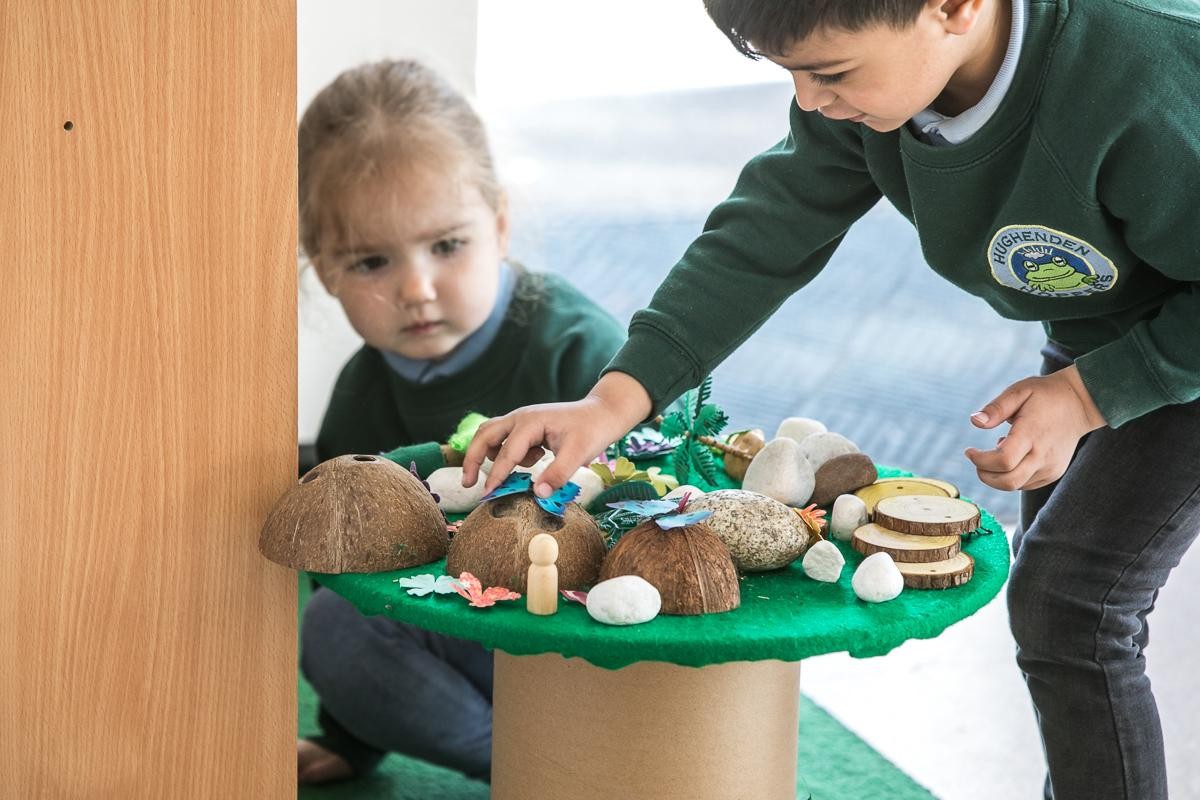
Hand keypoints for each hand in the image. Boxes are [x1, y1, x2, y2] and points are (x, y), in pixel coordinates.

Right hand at [462, 372, 652, 496]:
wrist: (602, 412)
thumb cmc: (591, 430)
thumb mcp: (578, 454)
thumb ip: (557, 474)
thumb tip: (537, 494)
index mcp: (530, 422)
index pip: (506, 453)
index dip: (495, 476)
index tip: (485, 495)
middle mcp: (520, 417)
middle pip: (484, 435)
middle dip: (472, 459)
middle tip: (468, 484)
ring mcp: (521, 419)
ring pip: (490, 434)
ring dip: (486, 454)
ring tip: (495, 478)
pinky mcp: (526, 425)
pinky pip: (505, 439)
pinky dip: (507, 453)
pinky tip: (532, 462)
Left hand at [965, 364, 1106, 490]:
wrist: (1080, 403)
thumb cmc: (1046, 395)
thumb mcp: (1019, 391)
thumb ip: (996, 408)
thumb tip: (975, 421)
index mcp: (1032, 434)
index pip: (1003, 461)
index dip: (981, 461)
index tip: (969, 451)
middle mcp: (1043, 455)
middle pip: (1008, 481)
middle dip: (984, 475)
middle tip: (977, 459)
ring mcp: (1051, 467)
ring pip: (1016, 486)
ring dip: (997, 475)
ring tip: (1000, 450)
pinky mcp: (1054, 473)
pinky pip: (1026, 484)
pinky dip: (1011, 476)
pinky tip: (1014, 456)